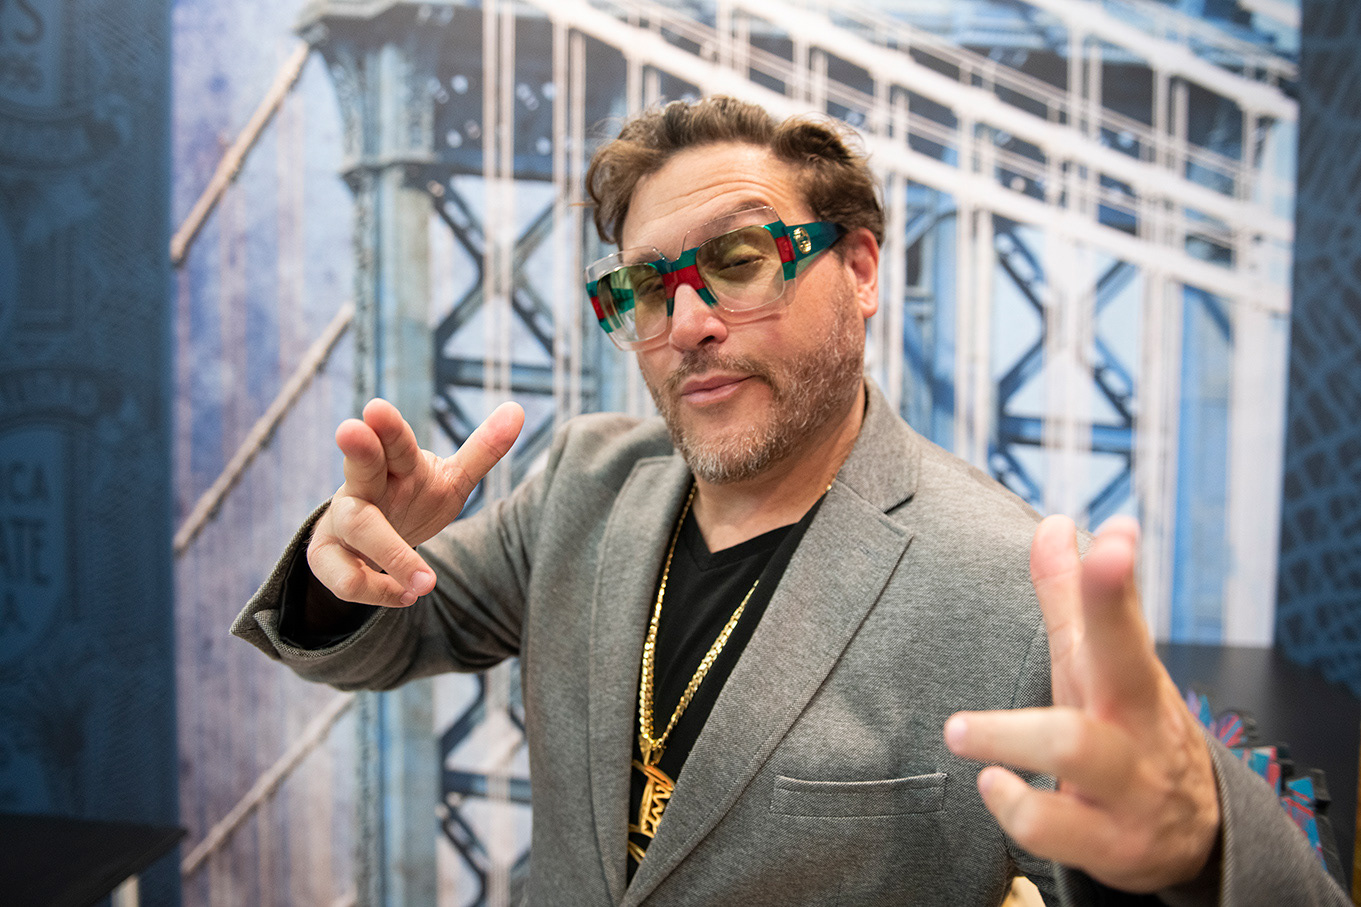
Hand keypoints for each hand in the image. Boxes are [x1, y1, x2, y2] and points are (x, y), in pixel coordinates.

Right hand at [307, 398, 523, 607]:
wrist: (370, 541)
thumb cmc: (413, 500)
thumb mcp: (451, 480)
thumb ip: (483, 449)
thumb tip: (517, 409)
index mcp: (396, 463)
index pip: (394, 441)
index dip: (387, 426)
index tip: (377, 408)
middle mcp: (364, 485)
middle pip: (360, 465)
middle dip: (358, 449)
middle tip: (350, 429)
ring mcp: (341, 520)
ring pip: (358, 527)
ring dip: (391, 554)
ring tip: (426, 584)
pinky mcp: (326, 557)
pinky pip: (345, 578)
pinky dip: (376, 590)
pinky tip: (406, 597)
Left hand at [943, 515, 1219, 891]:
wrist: (1192, 837)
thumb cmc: (1127, 731)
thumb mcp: (1100, 666)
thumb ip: (1072, 599)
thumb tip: (1055, 524)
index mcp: (1131, 677)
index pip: (1126, 617)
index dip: (1114, 579)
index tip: (1114, 535)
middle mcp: (1137, 725)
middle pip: (1124, 663)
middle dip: (1100, 614)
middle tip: (1064, 579)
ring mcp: (1129, 787)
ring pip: (1078, 750)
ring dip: (1010, 737)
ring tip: (959, 731)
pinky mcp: (1110, 844)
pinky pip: (1055, 829)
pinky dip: (1016, 808)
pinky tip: (991, 786)